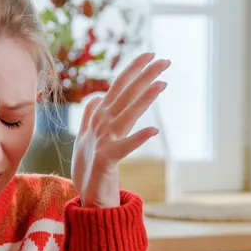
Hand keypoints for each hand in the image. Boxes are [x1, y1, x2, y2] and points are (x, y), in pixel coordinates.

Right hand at [71, 53, 169, 208]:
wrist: (86, 196)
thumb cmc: (89, 166)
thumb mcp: (86, 137)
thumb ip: (90, 115)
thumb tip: (97, 96)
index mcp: (100, 117)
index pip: (118, 86)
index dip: (133, 69)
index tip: (150, 53)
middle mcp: (101, 124)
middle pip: (124, 94)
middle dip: (144, 75)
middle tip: (164, 60)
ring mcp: (103, 140)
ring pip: (126, 114)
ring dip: (143, 99)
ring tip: (161, 84)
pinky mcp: (106, 160)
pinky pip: (124, 147)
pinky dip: (138, 138)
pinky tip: (153, 130)